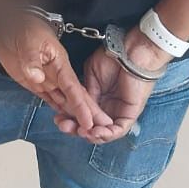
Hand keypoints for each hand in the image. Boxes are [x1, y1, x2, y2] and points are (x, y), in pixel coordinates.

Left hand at [0, 15, 113, 138]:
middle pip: (74, 98)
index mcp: (59, 64)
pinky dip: (59, 110)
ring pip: (64, 101)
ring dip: (74, 116)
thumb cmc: (23, 27)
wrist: (10, 26)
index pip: (74, 89)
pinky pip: (50, 99)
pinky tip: (66, 120)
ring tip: (85, 133)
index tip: (91, 122)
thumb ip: (32, 59)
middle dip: (87, 115)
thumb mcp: (29, 40)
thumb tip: (36, 77)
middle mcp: (56, 74)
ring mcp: (46, 79)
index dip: (82, 106)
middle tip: (98, 132)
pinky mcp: (34, 83)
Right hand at [55, 28, 172, 142]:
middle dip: (76, 130)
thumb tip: (78, 107)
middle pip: (92, 128)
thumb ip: (86, 93)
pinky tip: (94, 132)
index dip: (70, 119)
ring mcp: (119, 112)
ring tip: (79, 131)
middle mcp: (108, 108)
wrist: (130, 51)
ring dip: (90, 135)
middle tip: (64, 127)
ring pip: (104, 133)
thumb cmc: (113, 57)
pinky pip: (118, 131)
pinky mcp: (130, 114)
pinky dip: (106, 135)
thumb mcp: (92, 75)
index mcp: (99, 99)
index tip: (58, 118)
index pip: (84, 116)